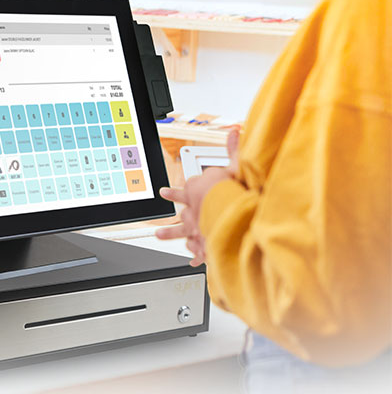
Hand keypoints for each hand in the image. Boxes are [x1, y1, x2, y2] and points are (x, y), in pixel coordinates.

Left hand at [155, 128, 240, 265]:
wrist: (227, 211)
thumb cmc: (229, 189)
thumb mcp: (234, 166)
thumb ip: (234, 149)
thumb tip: (233, 130)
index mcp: (196, 194)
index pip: (182, 192)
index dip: (173, 193)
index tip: (163, 192)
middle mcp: (192, 212)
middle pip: (178, 216)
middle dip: (169, 221)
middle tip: (158, 224)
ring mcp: (196, 229)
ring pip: (180, 234)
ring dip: (171, 236)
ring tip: (161, 238)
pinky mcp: (205, 243)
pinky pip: (198, 253)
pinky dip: (195, 257)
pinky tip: (192, 262)